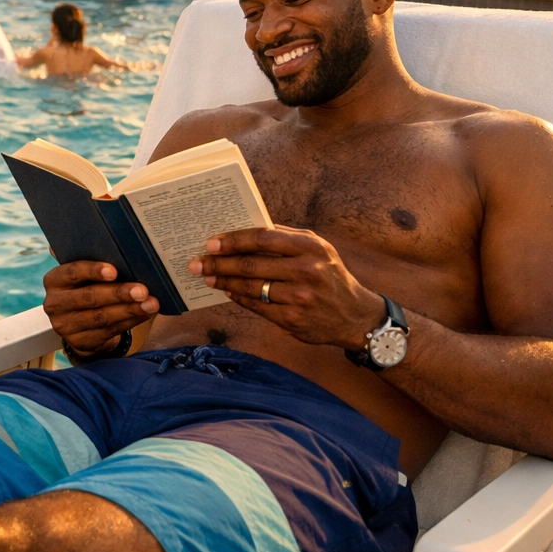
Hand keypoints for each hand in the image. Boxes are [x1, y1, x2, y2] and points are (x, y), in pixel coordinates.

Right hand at [42, 261, 159, 356]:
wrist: (80, 322)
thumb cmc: (87, 286)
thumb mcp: (83, 273)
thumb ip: (88, 256)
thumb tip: (101, 231)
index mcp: (54, 280)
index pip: (72, 272)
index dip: (93, 271)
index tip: (114, 271)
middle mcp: (54, 303)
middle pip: (89, 297)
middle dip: (118, 293)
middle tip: (142, 290)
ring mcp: (65, 326)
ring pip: (101, 317)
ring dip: (129, 310)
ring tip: (151, 303)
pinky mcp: (79, 342)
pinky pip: (109, 331)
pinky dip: (130, 321)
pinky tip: (144, 313)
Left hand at [190, 227, 384, 349]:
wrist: (355, 315)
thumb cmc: (329, 274)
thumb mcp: (317, 249)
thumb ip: (285, 238)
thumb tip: (243, 231)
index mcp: (311, 247)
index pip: (264, 238)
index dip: (234, 240)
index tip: (211, 242)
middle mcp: (306, 271)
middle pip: (252, 265)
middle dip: (219, 263)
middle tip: (197, 262)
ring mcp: (300, 298)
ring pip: (251, 288)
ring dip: (224, 282)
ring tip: (207, 276)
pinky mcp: (293, 320)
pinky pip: (258, 307)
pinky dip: (239, 297)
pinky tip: (228, 290)